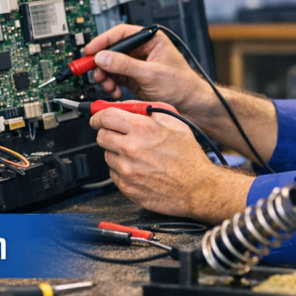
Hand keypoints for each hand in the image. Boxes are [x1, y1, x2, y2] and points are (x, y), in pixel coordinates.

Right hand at [85, 24, 212, 112]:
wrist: (191, 106)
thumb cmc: (182, 85)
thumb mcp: (151, 73)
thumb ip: (125, 65)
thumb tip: (103, 57)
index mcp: (150, 40)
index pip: (121, 34)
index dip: (103, 41)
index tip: (90, 50)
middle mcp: (142, 51)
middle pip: (113, 50)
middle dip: (102, 62)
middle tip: (92, 71)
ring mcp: (137, 65)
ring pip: (112, 65)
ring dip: (105, 76)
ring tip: (106, 85)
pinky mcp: (134, 79)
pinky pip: (115, 78)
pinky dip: (111, 85)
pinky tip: (114, 91)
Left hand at [90, 103, 251, 219]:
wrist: (198, 188)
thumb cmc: (189, 157)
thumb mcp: (174, 122)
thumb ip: (148, 110)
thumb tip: (127, 106)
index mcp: (143, 129)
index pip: (105, 116)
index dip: (98, 115)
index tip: (98, 117)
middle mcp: (131, 149)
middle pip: (101, 135)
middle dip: (108, 132)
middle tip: (119, 134)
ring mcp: (127, 170)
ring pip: (107, 154)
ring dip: (116, 152)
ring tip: (137, 154)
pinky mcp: (127, 187)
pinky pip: (113, 173)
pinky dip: (121, 169)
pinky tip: (138, 168)